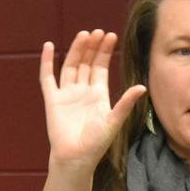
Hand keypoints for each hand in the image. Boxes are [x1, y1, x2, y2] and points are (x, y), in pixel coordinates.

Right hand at [40, 29, 146, 174]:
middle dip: (92, 47)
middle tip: (97, 32)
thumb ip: (125, 103)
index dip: (104, 52)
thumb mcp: (114, 121)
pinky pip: (48, 77)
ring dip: (76, 50)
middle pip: (86, 63)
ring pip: (70, 66)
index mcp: (98, 94)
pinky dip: (47, 62)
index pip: (101, 67)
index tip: (110, 36)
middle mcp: (82, 91)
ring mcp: (66, 94)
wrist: (76, 158)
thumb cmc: (96, 144)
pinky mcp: (52, 100)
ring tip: (83, 35)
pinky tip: (49, 46)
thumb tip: (142, 87)